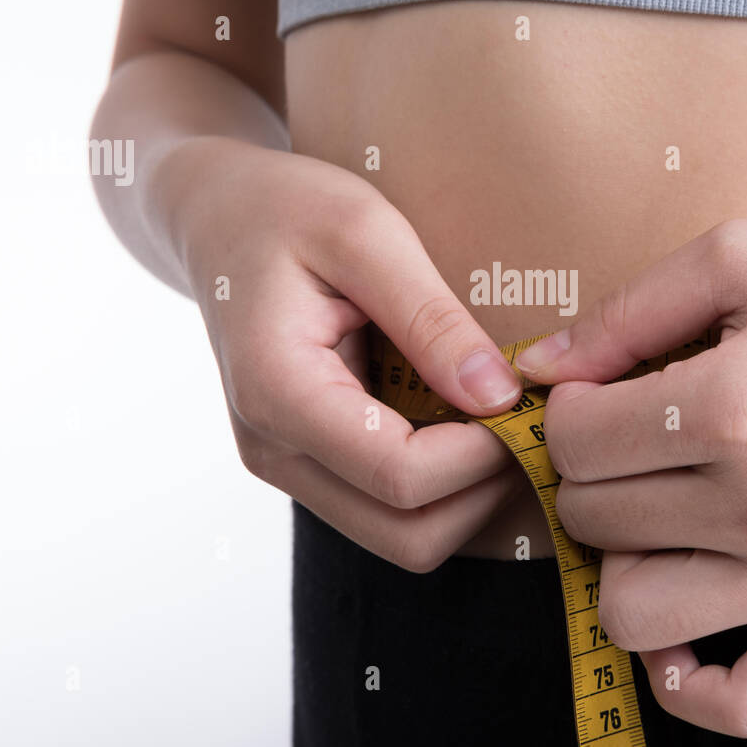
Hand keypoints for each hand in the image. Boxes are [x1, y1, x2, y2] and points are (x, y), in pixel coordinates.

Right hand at [164, 137, 523, 570]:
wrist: (218, 216)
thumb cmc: (288, 208)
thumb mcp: (367, 233)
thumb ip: (431, 318)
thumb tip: (500, 397)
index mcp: (279, 393)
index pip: (402, 478)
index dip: (483, 454)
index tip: (528, 398)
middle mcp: (275, 450)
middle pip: (409, 536)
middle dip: (485, 489)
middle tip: (528, 418)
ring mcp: (289, 466)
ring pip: (404, 537)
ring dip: (469, 494)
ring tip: (503, 418)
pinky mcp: (310, 464)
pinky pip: (392, 509)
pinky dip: (445, 484)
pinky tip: (467, 420)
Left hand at [515, 218, 746, 736]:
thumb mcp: (740, 258)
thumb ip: (624, 311)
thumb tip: (534, 368)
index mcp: (735, 405)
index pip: (575, 442)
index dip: (569, 413)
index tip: (602, 397)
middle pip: (592, 520)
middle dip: (591, 476)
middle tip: (632, 445)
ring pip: (631, 611)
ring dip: (620, 563)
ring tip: (657, 517)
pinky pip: (738, 704)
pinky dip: (685, 682)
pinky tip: (679, 628)